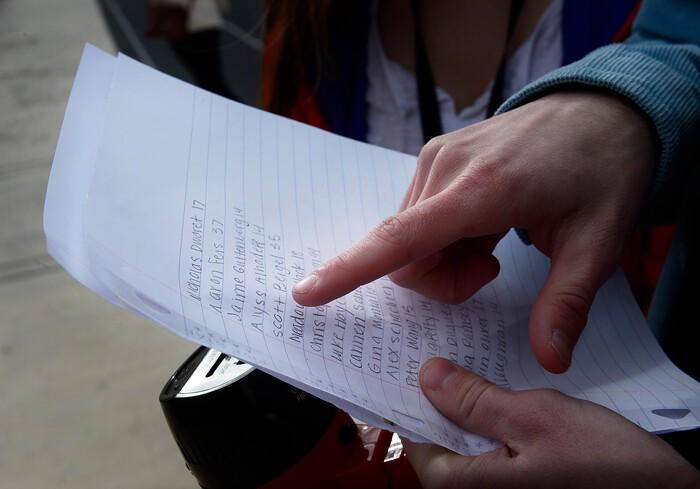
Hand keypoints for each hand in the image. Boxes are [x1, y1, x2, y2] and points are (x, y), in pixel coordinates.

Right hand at [293, 90, 656, 372]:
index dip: (350, 270)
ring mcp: (437, 160)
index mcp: (483, 190)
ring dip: (443, 259)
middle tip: (494, 270)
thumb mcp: (599, 239)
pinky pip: (417, 217)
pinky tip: (483, 224)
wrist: (602, 108)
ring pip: (409, 239)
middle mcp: (446, 169)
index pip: (400, 237)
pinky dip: (442, 237)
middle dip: (442, 281)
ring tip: (496, 243)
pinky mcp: (437, 158)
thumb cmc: (604, 168)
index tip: (306, 293)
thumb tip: (551, 356)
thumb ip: (567, 301)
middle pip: (406, 256)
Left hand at [402, 357, 699, 488]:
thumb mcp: (535, 419)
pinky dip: (490, 422)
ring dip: (468, 407)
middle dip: (442, 397)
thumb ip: (474, 400)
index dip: (415, 395)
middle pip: (440, 439)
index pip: (416, 436)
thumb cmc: (609, 471)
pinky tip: (499, 395)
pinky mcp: (519, 487)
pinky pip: (490, 451)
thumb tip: (429, 376)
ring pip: (466, 442)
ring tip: (472, 368)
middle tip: (446, 354)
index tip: (415, 360)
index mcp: (467, 487)